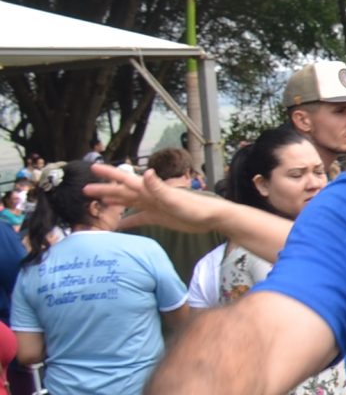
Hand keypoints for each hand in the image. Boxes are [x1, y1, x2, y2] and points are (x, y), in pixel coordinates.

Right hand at [89, 163, 222, 231]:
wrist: (211, 218)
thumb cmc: (194, 208)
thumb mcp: (174, 198)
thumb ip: (159, 187)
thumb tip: (146, 172)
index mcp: (150, 189)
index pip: (125, 179)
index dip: (109, 173)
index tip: (92, 168)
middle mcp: (149, 196)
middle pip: (122, 191)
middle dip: (104, 189)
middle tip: (85, 190)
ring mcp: (153, 206)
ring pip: (128, 203)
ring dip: (114, 202)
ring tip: (98, 202)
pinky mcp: (159, 218)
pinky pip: (139, 219)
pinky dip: (128, 222)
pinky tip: (118, 226)